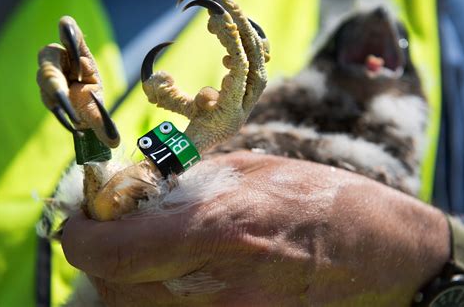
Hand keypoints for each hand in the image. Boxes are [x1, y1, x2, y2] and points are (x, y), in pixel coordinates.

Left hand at [62, 152, 449, 305]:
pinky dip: (159, 298)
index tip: (80, 222)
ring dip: (128, 281)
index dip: (81, 238)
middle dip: (102, 259)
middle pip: (115, 292)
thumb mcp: (250, 170)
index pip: (112, 254)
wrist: (383, 252)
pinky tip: (177, 274)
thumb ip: (185, 184)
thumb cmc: (322, 199)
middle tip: (113, 232)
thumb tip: (132, 192)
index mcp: (219, 228)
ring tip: (147, 251)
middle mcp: (217, 287)